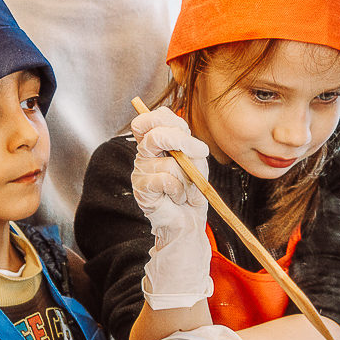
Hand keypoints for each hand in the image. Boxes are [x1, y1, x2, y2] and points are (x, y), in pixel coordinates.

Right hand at [130, 108, 212, 308]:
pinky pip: (166, 180)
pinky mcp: (142, 189)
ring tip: (186, 189)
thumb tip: (184, 138)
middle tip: (199, 153)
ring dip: (187, 176)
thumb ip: (189, 146)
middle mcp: (143, 154)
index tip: (185, 131)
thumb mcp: (197, 162)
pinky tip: (177, 198)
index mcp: (155, 143)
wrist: (188, 222)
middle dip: (182, 141)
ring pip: (169, 161)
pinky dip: (180, 190)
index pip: (151, 118)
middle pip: (155, 134)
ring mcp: (140, 171)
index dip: (168, 119)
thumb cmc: (192, 190)